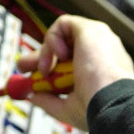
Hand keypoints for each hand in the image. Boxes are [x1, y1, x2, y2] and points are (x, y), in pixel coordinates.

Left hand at [17, 15, 133, 129]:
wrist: (110, 101)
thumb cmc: (96, 109)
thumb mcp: (68, 108)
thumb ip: (50, 101)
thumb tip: (32, 97)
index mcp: (103, 71)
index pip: (73, 63)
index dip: (51, 67)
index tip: (33, 76)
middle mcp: (103, 52)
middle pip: (67, 46)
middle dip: (41, 55)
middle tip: (23, 66)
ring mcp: (99, 39)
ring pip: (64, 35)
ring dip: (47, 50)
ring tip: (45, 70)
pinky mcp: (91, 28)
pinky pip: (64, 24)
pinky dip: (52, 38)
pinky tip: (56, 57)